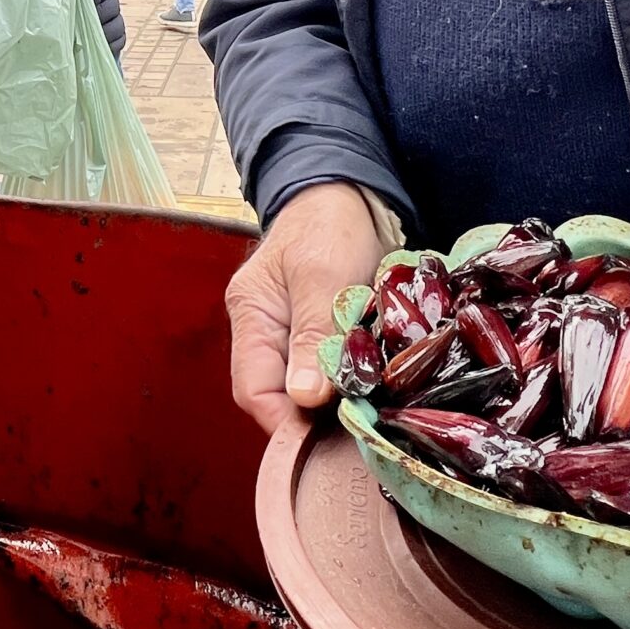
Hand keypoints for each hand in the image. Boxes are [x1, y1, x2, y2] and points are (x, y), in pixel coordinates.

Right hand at [224, 181, 401, 435]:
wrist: (350, 192)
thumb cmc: (330, 223)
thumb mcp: (323, 276)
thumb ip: (313, 335)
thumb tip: (305, 399)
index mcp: (252, 315)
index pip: (254, 389)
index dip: (286, 420)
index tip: (329, 436)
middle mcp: (267, 333)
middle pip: (280, 396)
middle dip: (316, 417)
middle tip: (360, 426)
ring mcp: (295, 336)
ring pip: (309, 390)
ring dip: (339, 401)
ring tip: (373, 409)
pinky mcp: (323, 337)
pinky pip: (332, 374)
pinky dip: (353, 384)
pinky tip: (377, 391)